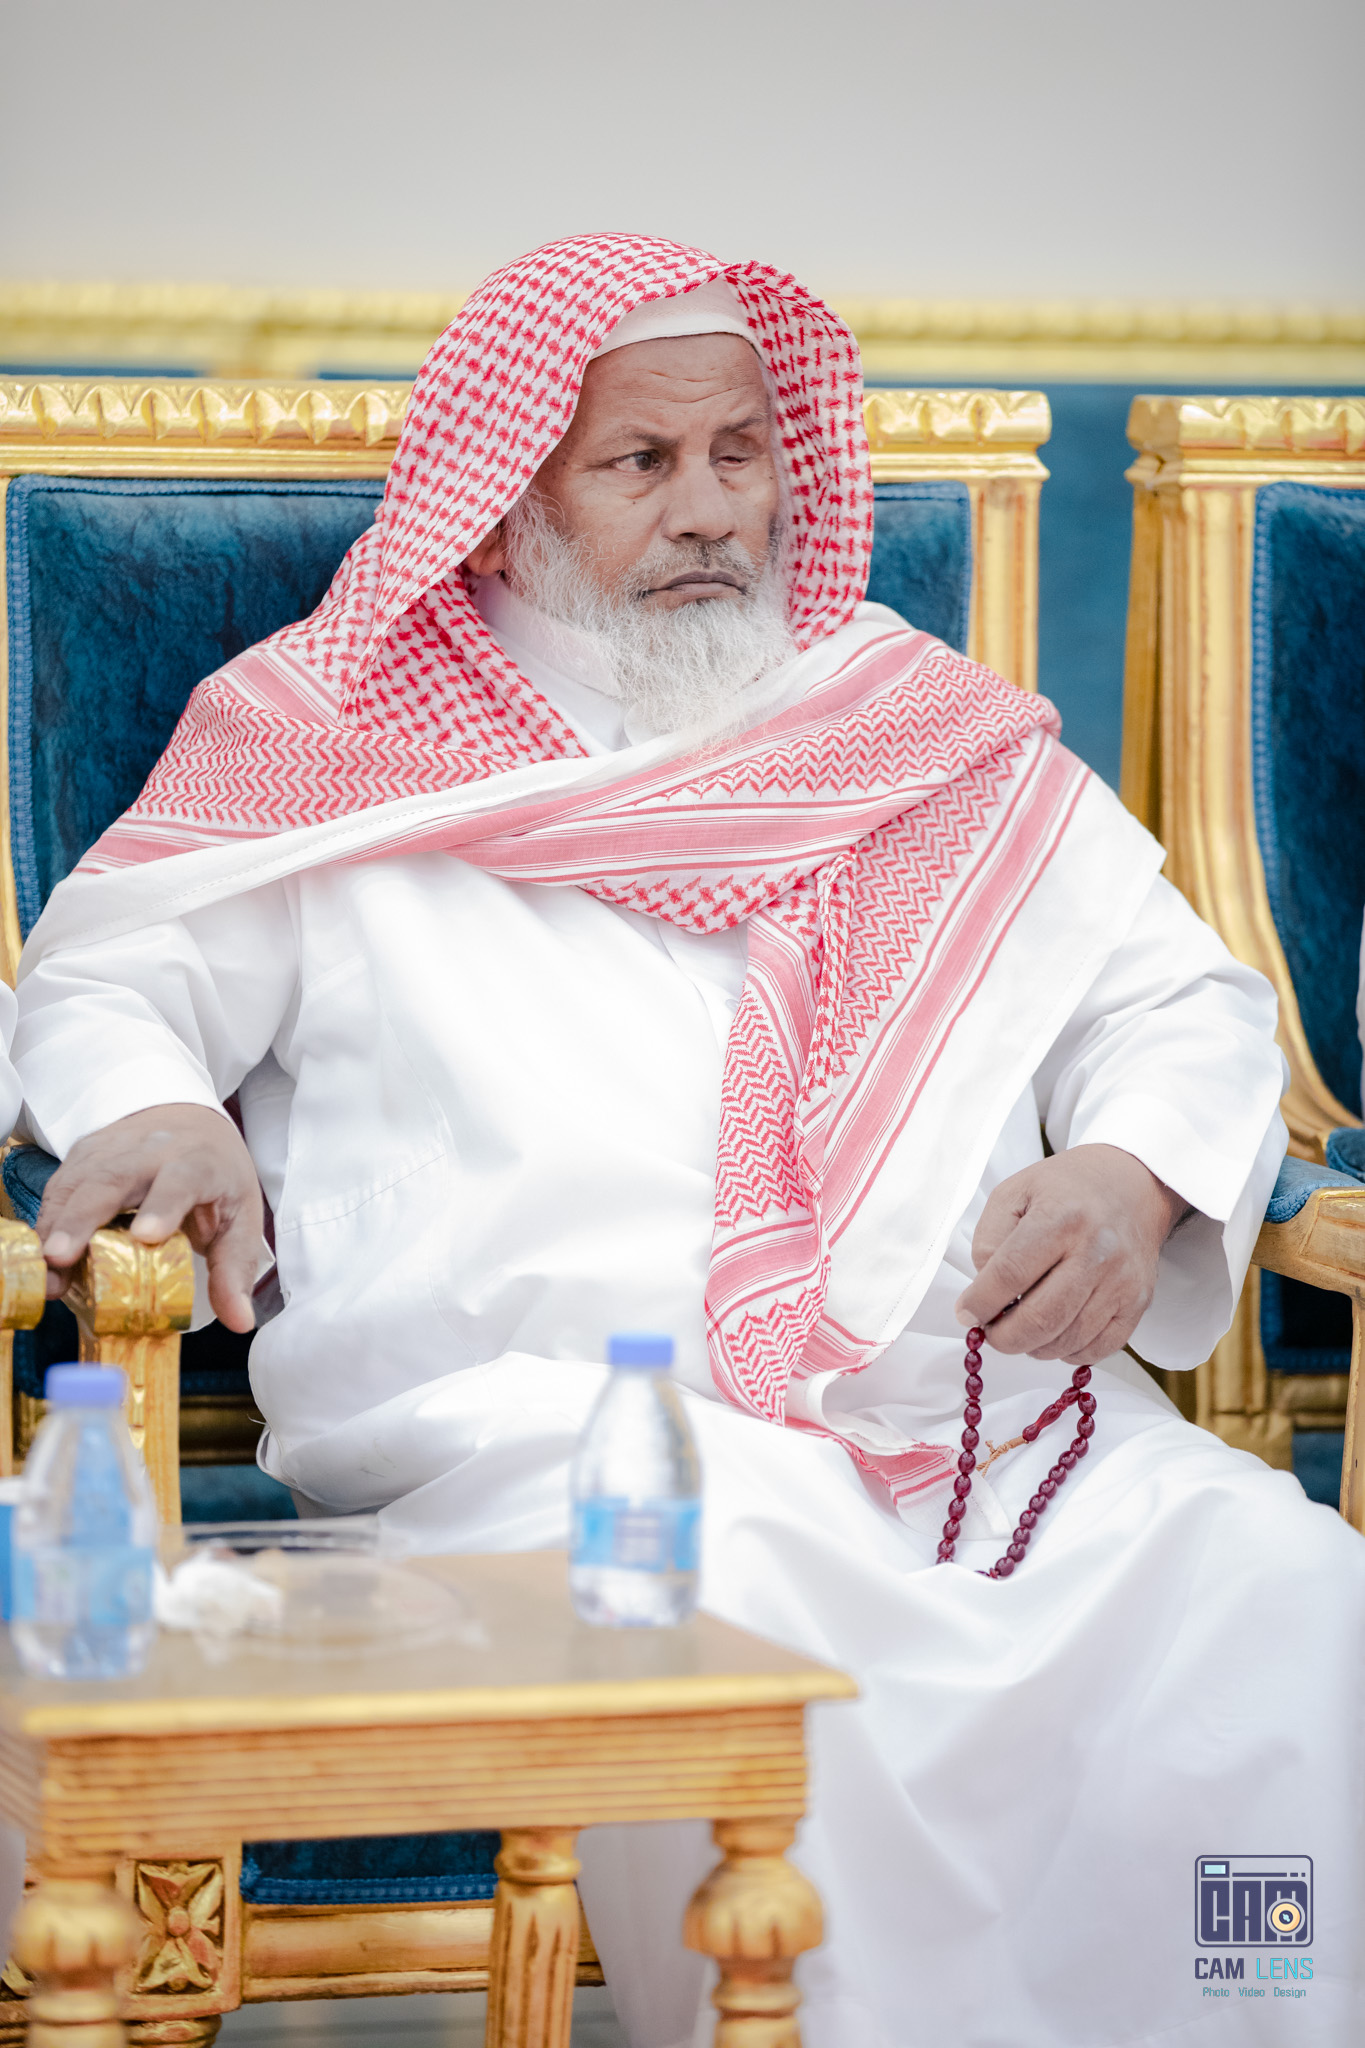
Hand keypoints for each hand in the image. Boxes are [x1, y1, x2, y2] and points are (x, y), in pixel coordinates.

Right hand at [37, 1104, 262, 1333]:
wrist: (188, 1121)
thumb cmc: (214, 1173)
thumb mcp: (240, 1216)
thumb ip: (234, 1268)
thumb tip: (240, 1321)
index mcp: (197, 1162)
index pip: (181, 1179)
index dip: (163, 1205)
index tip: (147, 1235)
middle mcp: (150, 1151)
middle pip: (111, 1180)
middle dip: (82, 1218)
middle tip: (61, 1256)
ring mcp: (111, 1150)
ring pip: (76, 1183)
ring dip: (55, 1225)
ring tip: (48, 1269)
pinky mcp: (83, 1156)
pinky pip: (59, 1187)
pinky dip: (47, 1220)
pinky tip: (43, 1255)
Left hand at [953, 1143, 1189, 1365]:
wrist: (1131, 1184)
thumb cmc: (1067, 1189)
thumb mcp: (1014, 1193)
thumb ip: (989, 1240)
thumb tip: (983, 1295)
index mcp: (1061, 1217)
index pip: (1010, 1275)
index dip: (980, 1303)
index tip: (966, 1313)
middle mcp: (1097, 1251)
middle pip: (1040, 1318)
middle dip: (1004, 1337)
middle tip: (991, 1331)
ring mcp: (1122, 1280)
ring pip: (1067, 1340)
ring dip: (1033, 1346)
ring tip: (1021, 1328)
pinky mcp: (1138, 1302)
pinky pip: (1098, 1349)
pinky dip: (1067, 1352)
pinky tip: (1054, 1333)